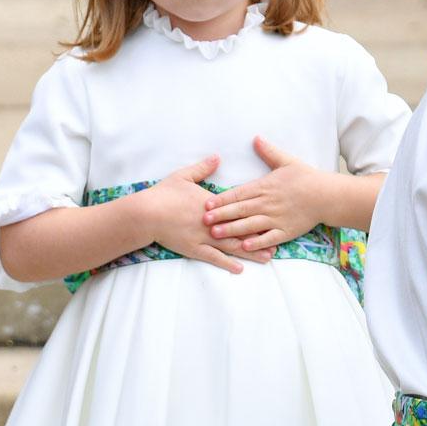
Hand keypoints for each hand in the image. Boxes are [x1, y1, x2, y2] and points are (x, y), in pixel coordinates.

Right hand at [142, 155, 272, 272]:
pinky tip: (239, 269)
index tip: (273, 213)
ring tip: (268, 256)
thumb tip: (217, 157)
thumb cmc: (164, 194)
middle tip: (280, 239)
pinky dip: (227, 263)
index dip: (257, 212)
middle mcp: (212, 222)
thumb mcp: (184, 176)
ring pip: (232, 246)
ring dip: (250, 251)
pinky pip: (214, 258)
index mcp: (212, 203)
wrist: (146, 213)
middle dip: (261, 235)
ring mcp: (203, 237)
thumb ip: (203, 167)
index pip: (239, 208)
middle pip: (241, 229)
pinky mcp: (194, 249)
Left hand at [202, 136, 329, 251]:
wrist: (326, 195)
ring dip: (231, 230)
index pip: (238, 194)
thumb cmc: (306, 177)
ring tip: (215, 234)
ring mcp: (276, 219)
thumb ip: (269, 152)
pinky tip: (243, 246)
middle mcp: (267, 204)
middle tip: (203, 221)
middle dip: (220, 216)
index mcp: (264, 187)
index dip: (221, 200)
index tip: (206, 204)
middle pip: (239, 210)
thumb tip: (255, 138)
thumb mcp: (286, 161)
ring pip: (249, 225)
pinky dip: (256, 242)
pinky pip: (268, 238)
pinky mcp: (285, 231)